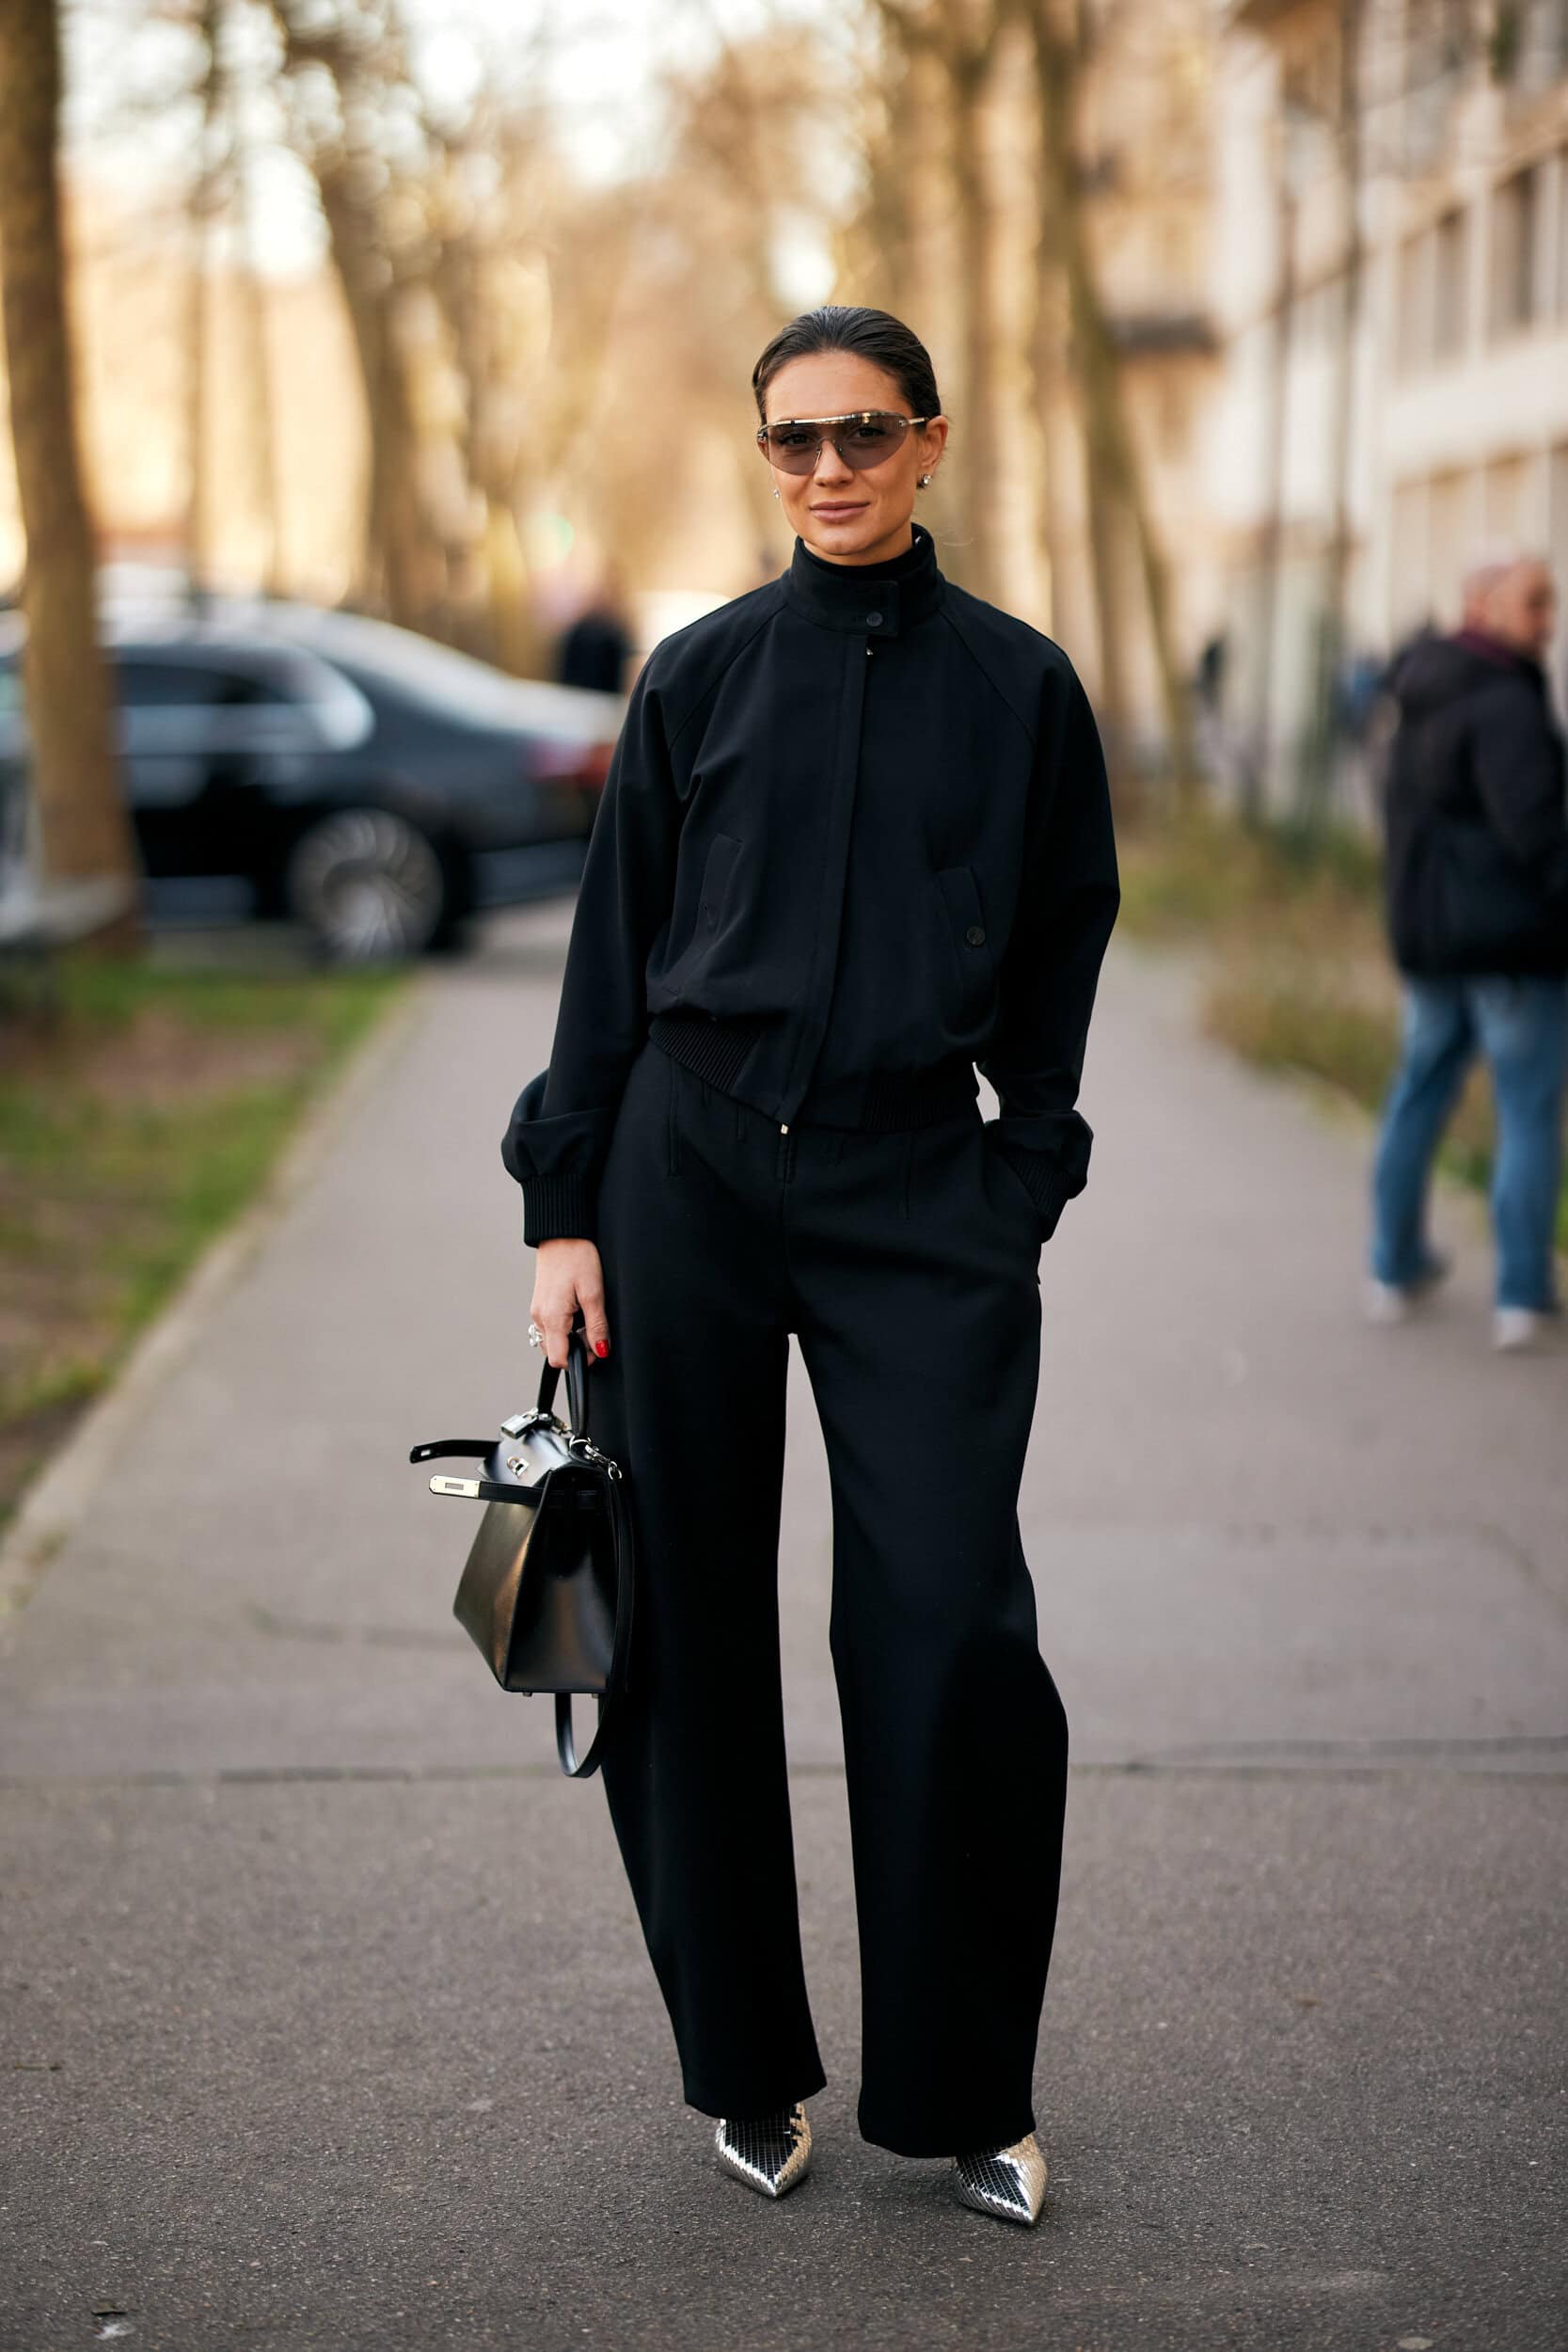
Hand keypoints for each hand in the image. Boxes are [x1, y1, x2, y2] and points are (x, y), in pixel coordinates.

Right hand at [531, 1238, 609, 1368]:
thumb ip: (596, 1326)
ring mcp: (538, 1310)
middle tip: (592, 1328)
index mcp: (552, 1318)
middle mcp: (540, 1317)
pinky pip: (550, 1326)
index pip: (560, 1360)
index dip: (580, 1360)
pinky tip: (575, 1309)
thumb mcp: (594, 1293)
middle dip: (575, 1349)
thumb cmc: (578, 1257)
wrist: (561, 1233)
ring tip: (584, 1315)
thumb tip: (601, 1351)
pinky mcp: (540, 1303)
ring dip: (569, 1337)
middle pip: (555, 1352)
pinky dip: (564, 1326)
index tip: (596, 1348)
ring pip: (553, 1340)